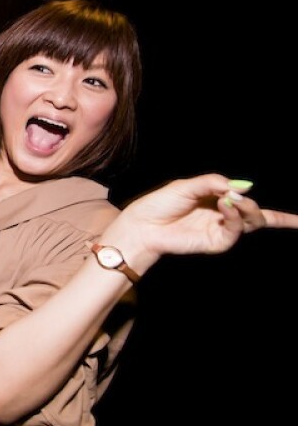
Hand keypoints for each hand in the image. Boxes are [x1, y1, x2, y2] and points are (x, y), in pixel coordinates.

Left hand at [104, 174, 297, 265]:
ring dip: (247, 209)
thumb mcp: (188, 186)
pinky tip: (226, 206)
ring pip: (250, 222)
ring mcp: (221, 231)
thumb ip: (214, 183)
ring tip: (233, 200)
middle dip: (254, 205)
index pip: (251, 207)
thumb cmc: (160, 203)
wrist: (143, 224)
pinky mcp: (216, 242)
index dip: (281, 218)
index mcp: (217, 202)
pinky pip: (235, 230)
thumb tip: (242, 186)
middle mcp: (223, 217)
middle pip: (256, 215)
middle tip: (239, 196)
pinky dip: (235, 217)